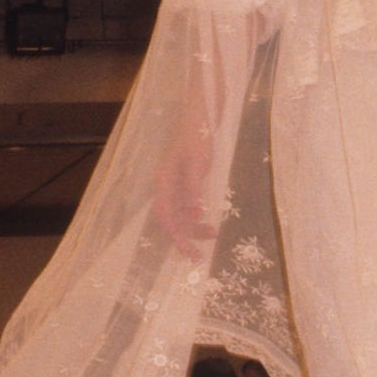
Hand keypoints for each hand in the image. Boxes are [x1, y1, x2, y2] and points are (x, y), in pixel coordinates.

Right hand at [153, 129, 216, 257]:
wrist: (199, 120)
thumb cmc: (197, 137)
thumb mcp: (197, 162)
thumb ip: (194, 186)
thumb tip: (195, 213)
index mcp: (164, 182)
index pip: (165, 217)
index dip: (175, 236)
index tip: (188, 251)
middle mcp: (166, 187)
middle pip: (170, 220)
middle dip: (183, 239)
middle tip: (199, 256)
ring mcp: (174, 186)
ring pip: (180, 216)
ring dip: (193, 228)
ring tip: (213, 234)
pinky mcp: (184, 184)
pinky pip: (187, 207)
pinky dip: (196, 218)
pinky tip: (209, 221)